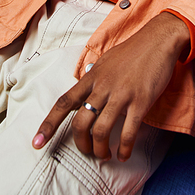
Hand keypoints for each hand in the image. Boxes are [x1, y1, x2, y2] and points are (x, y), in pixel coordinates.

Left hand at [32, 12, 189, 160]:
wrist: (157, 39)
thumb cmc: (133, 51)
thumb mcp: (106, 61)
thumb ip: (94, 79)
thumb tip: (85, 94)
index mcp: (92, 76)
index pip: (64, 102)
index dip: (48, 124)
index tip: (37, 142)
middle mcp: (103, 86)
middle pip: (81, 122)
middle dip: (80, 143)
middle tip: (87, 151)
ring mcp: (121, 94)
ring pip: (101, 130)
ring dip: (101, 149)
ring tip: (105, 155)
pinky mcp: (140, 100)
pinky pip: (128, 131)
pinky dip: (125, 148)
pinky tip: (124, 154)